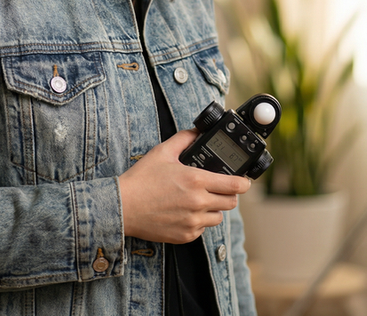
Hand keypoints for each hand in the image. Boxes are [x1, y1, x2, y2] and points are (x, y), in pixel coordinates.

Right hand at [118, 129, 250, 243]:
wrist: (123, 206)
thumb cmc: (141, 179)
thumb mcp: (162, 152)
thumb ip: (183, 138)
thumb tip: (196, 131)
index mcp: (196, 181)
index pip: (235, 185)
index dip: (243, 182)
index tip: (243, 181)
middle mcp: (198, 203)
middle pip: (231, 203)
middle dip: (228, 194)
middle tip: (218, 188)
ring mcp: (193, 221)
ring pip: (218, 217)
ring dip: (213, 208)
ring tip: (198, 199)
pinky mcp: (186, 236)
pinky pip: (203, 228)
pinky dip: (199, 220)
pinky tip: (184, 210)